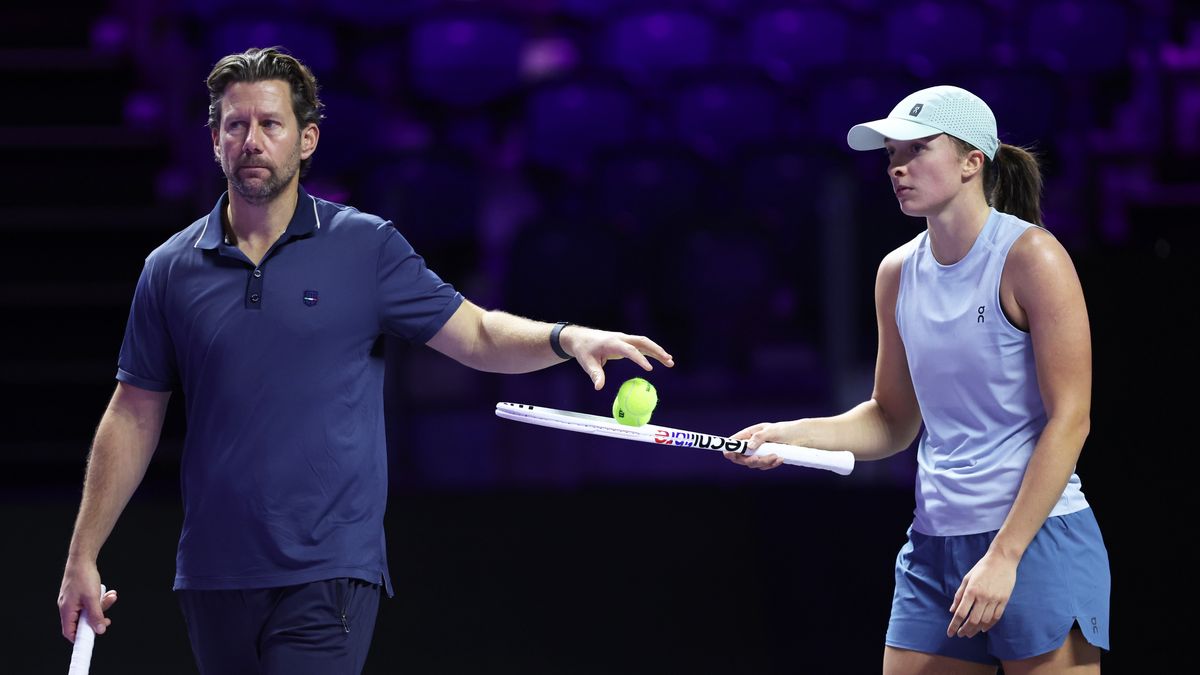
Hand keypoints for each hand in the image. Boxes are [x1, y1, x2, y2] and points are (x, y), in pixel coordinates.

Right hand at [58, 561, 117, 642]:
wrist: (82, 558)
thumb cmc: (84, 576)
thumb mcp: (92, 598)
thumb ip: (96, 616)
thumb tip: (100, 630)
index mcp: (67, 610)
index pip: (70, 632)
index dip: (80, 638)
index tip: (91, 640)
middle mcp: (67, 607)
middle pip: (81, 621)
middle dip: (97, 618)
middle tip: (108, 618)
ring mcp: (71, 600)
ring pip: (87, 610)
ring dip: (101, 606)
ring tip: (111, 597)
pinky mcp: (77, 594)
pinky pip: (88, 602)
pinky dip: (99, 599)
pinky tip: (108, 593)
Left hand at [559, 327, 673, 389]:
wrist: (580, 338)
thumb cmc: (584, 351)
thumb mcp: (587, 363)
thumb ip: (595, 374)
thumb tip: (599, 387)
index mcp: (612, 343)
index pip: (630, 350)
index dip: (640, 359)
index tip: (650, 368)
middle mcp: (621, 339)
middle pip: (643, 342)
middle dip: (657, 351)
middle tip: (669, 360)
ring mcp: (624, 339)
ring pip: (645, 343)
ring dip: (657, 351)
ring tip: (670, 361)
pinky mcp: (626, 342)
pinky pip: (641, 346)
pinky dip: (652, 351)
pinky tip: (661, 358)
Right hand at [722, 421, 803, 469]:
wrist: (802, 437)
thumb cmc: (786, 429)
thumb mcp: (771, 431)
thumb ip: (758, 438)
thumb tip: (748, 447)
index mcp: (750, 433)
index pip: (735, 442)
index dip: (730, 448)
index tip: (729, 454)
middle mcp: (753, 444)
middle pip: (741, 456)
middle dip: (749, 459)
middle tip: (756, 459)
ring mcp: (760, 452)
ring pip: (754, 463)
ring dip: (764, 462)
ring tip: (776, 456)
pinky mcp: (768, 459)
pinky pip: (764, 466)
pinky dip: (771, 464)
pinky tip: (779, 459)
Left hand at [946, 550, 1017, 637]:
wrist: (1002, 560)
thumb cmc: (982, 568)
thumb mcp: (967, 578)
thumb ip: (959, 595)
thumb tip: (952, 610)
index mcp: (971, 590)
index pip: (961, 613)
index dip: (954, 625)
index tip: (950, 633)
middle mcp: (983, 597)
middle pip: (973, 620)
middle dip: (965, 630)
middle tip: (960, 634)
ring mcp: (995, 599)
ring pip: (984, 621)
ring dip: (976, 630)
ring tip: (970, 633)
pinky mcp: (1004, 600)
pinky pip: (996, 617)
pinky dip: (989, 625)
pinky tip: (983, 629)